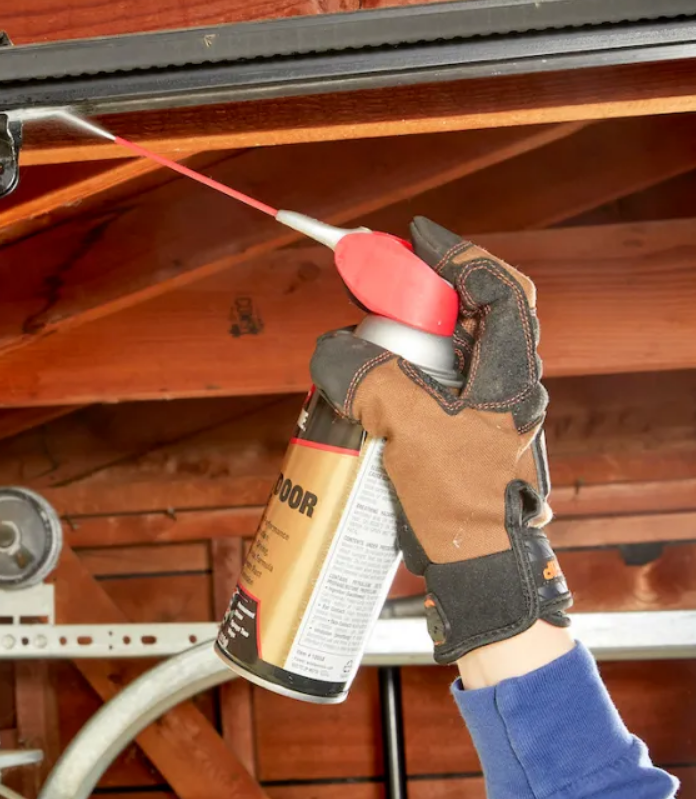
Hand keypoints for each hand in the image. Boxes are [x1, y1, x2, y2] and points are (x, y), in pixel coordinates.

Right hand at [309, 217, 571, 664]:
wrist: (477, 571)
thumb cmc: (462, 501)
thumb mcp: (409, 424)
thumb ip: (368, 375)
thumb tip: (330, 347)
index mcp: (510, 369)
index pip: (496, 286)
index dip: (455, 253)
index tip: (413, 236)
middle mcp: (503, 384)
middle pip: (461, 315)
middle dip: (414, 301)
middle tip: (370, 296)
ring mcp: (482, 413)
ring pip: (439, 355)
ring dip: (397, 346)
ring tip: (358, 351)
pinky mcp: (457, 439)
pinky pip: (425, 391)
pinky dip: (393, 382)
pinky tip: (361, 397)